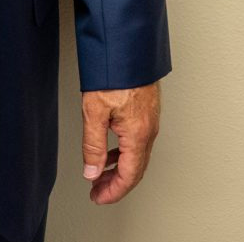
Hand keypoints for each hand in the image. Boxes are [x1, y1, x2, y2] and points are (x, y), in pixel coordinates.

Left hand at [80, 82, 159, 203]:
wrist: (128, 45)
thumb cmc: (114, 72)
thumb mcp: (94, 112)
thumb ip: (93, 146)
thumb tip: (92, 172)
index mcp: (138, 134)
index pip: (129, 176)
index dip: (113, 192)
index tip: (98, 198)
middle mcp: (149, 129)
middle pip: (136, 169)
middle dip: (116, 185)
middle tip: (97, 192)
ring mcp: (151, 120)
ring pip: (138, 156)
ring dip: (119, 169)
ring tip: (100, 173)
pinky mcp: (148, 110)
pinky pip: (138, 141)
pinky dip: (124, 153)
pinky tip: (111, 151)